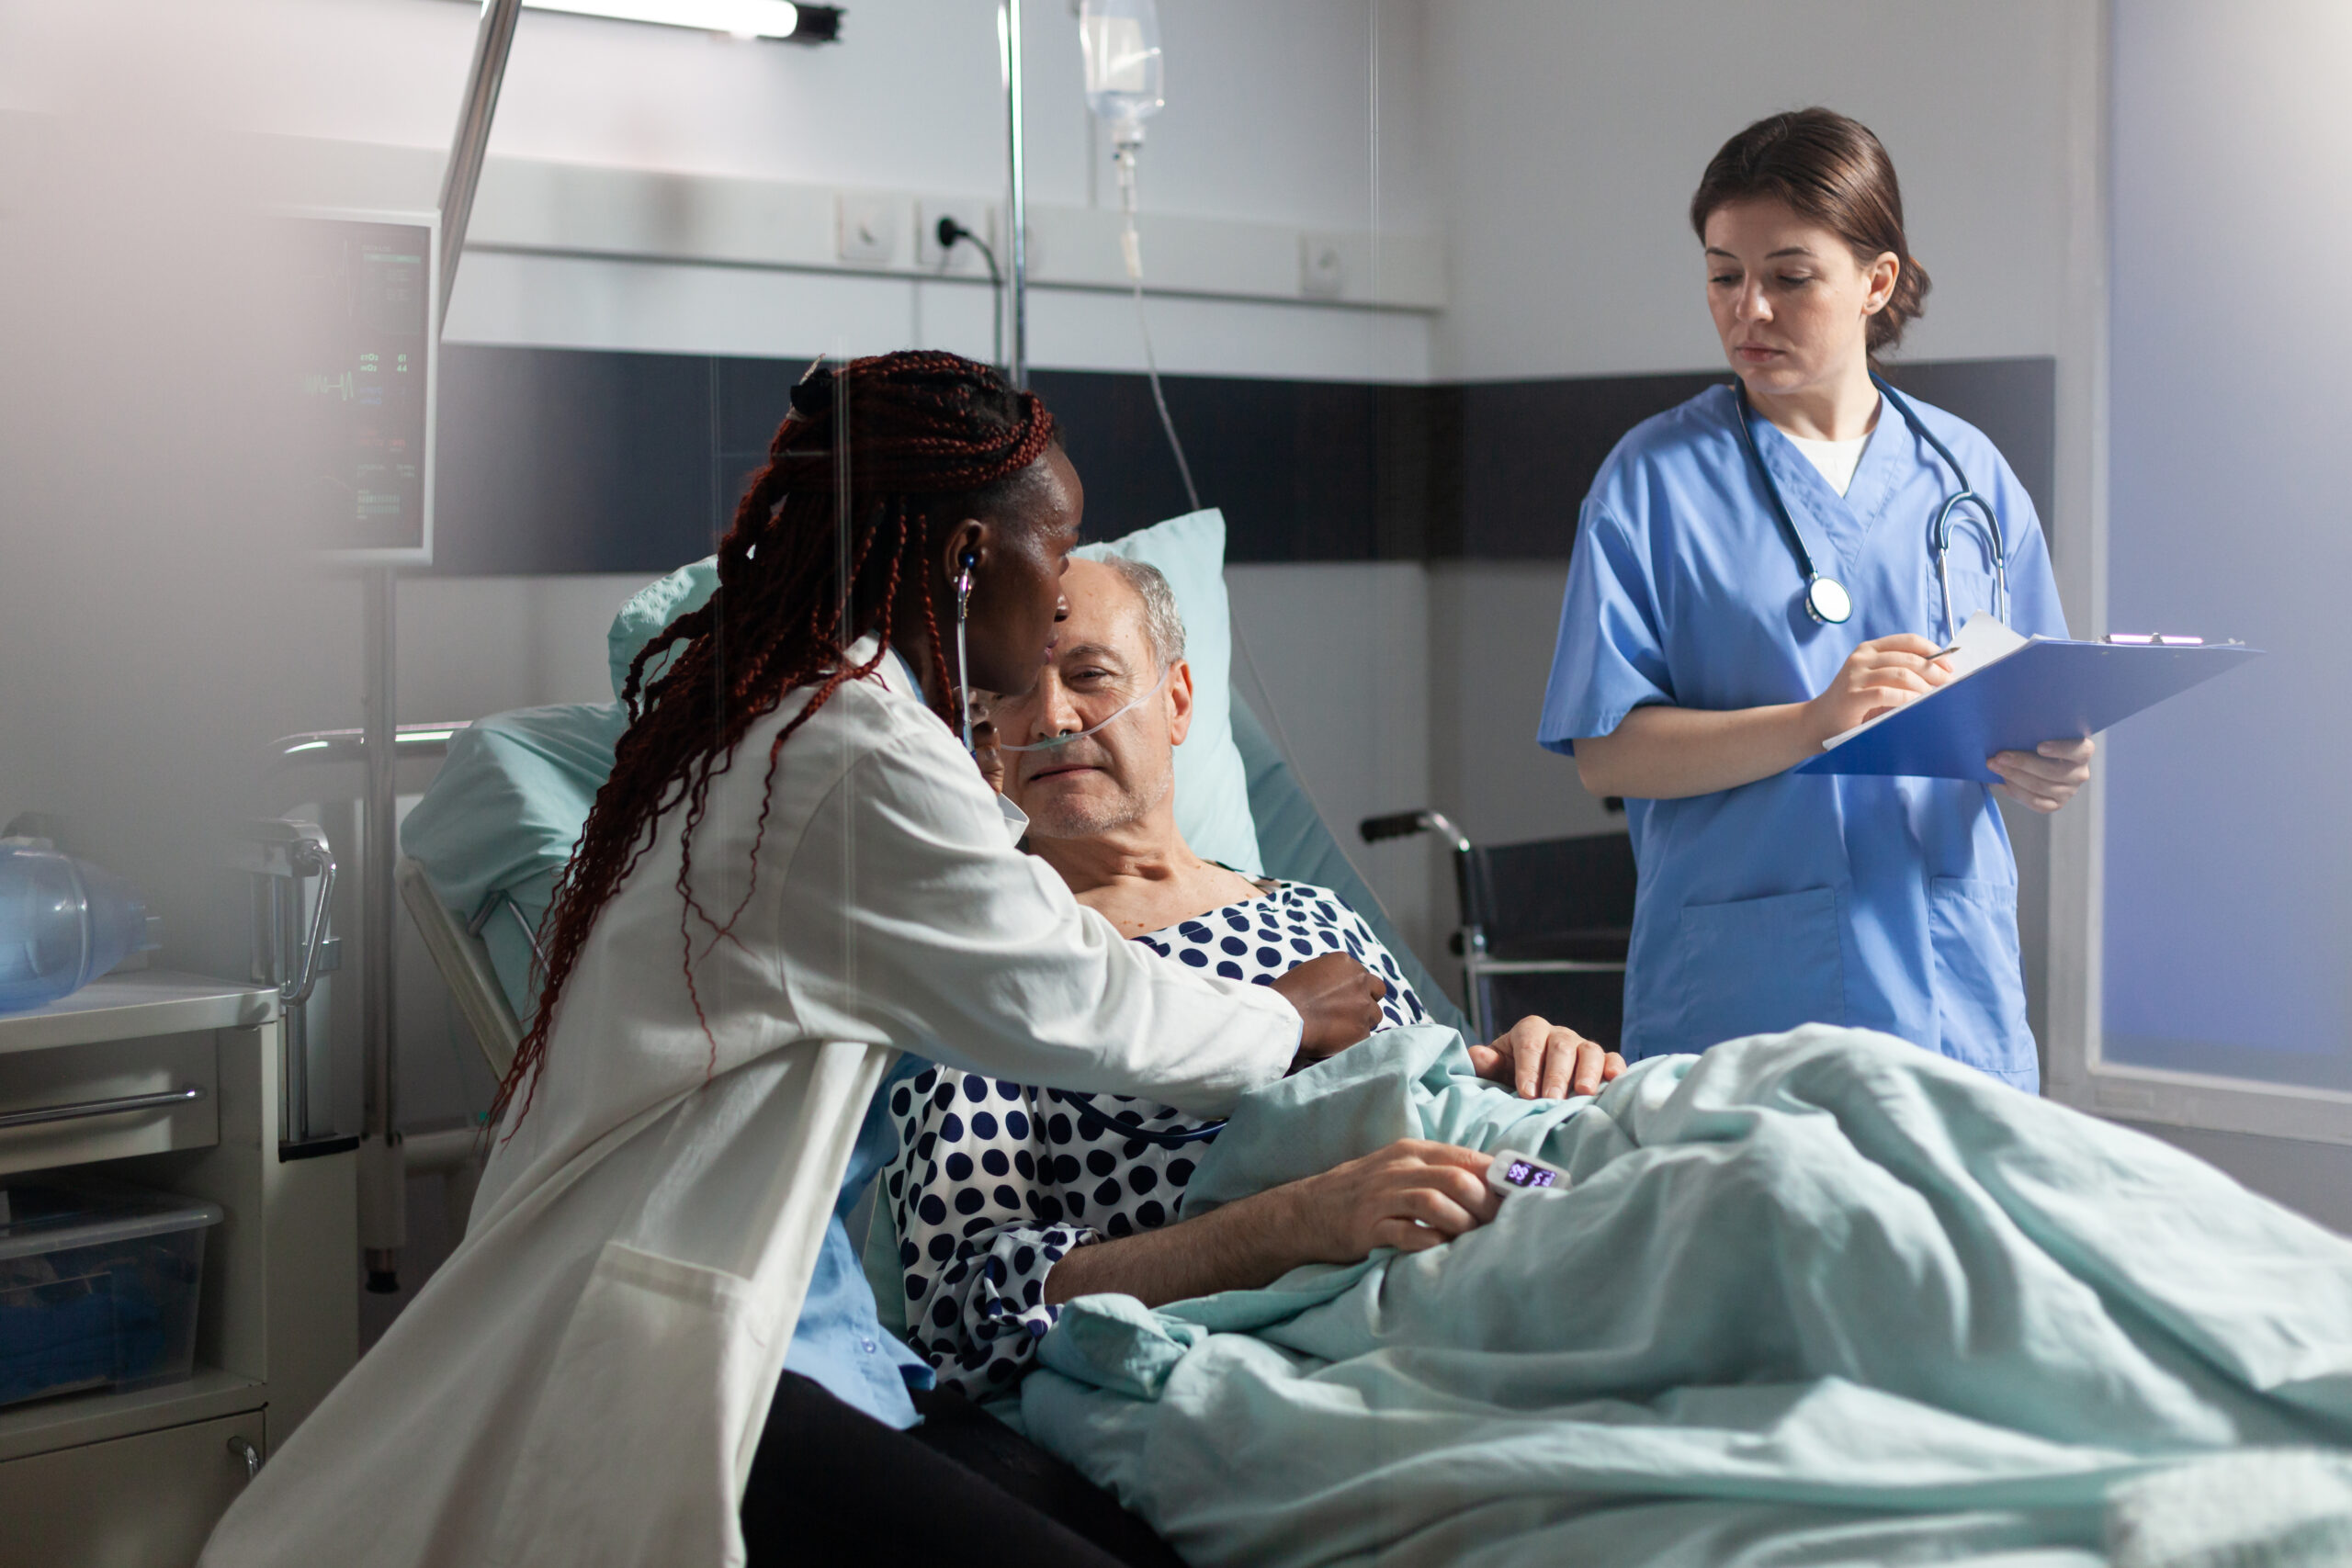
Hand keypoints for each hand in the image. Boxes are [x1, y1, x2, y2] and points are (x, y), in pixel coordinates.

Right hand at [1266, 952, 1385, 1063]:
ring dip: (1363, 1021)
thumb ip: (1329, 977)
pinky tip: (1337, 1041)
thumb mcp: (1309, 972)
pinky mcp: (1362, 1031)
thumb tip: (1334, 988)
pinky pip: (1365, 1037)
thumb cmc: (1286, 995)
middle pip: (1377, 990)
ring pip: (1375, 1015)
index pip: (1361, 974)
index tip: (1343, 997)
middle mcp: (1360, 981)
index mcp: (1345, 962)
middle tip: (1351, 1011)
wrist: (1284, 1019)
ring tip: (1342, 1029)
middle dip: (1367, 1000)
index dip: (1353, 987)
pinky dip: (1354, 1040)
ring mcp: (1364, 1006)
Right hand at [1282, 1139, 1499, 1260]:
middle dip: (1486, 1205)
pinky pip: (1407, 1233)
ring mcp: (1382, 1196)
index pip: (1468, 1158)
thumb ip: (1439, 1173)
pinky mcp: (1367, 1226)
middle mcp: (1399, 1168)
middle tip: (1499, 1227)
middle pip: (1457, 1179)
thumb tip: (1494, 1185)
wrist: (1307, 1211)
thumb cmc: (1364, 1192)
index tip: (1522, 1198)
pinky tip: (1440, 1250)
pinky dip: (1430, 1242)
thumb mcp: (1401, 1171)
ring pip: (1435, 1202)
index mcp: (1413, 1152)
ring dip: (1462, 1224)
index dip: (1499, 1179)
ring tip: (1472, 1240)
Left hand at [1466, 1014, 1624, 1098]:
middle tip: (1552, 1097)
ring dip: (1588, 1071)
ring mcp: (1583, 1046)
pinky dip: (1615, 1068)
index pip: (1529, 1043)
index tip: (1526, 1092)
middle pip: (1561, 1047)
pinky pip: (1612, 1059)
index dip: (1528, 1067)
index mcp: (1530, 1030)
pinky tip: (1614, 1080)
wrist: (1533, 1079)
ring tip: (1584, 1092)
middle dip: (1556, 1074)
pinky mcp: (1602, 1060)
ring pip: (1590, 1051)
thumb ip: (1486, 1063)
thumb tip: (1477, 1055)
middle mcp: (1559, 1034)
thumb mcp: (1495, 1069)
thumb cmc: (1512, 1074)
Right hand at [1805, 634, 1954, 741]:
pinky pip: (1886, 693)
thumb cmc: (1855, 705)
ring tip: (1934, 698)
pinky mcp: (1852, 696)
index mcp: (1869, 650)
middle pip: (1908, 658)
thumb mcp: (1878, 682)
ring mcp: (1855, 676)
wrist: (1819, 723)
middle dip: (1934, 671)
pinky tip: (1915, 705)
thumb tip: (1941, 674)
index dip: (1933, 651)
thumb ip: (1900, 674)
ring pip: (1900, 674)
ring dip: (1923, 687)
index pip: (1908, 641)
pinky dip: (1906, 699)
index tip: (1950, 666)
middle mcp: (1861, 658)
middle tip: (1949, 685)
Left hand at [1989, 735, 2092, 812]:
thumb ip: (2032, 733)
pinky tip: (2002, 780)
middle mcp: (2080, 773)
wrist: (2032, 764)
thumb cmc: (2035, 742)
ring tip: (1993, 765)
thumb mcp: (2038, 735)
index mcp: (2082, 752)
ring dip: (2012, 775)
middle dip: (2022, 763)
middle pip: (2052, 771)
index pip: (2081, 751)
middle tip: (1999, 756)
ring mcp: (2069, 792)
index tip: (2039, 746)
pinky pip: (2034, 801)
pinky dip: (2015, 790)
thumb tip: (2006, 734)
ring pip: (2040, 786)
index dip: (2061, 749)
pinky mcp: (2055, 805)